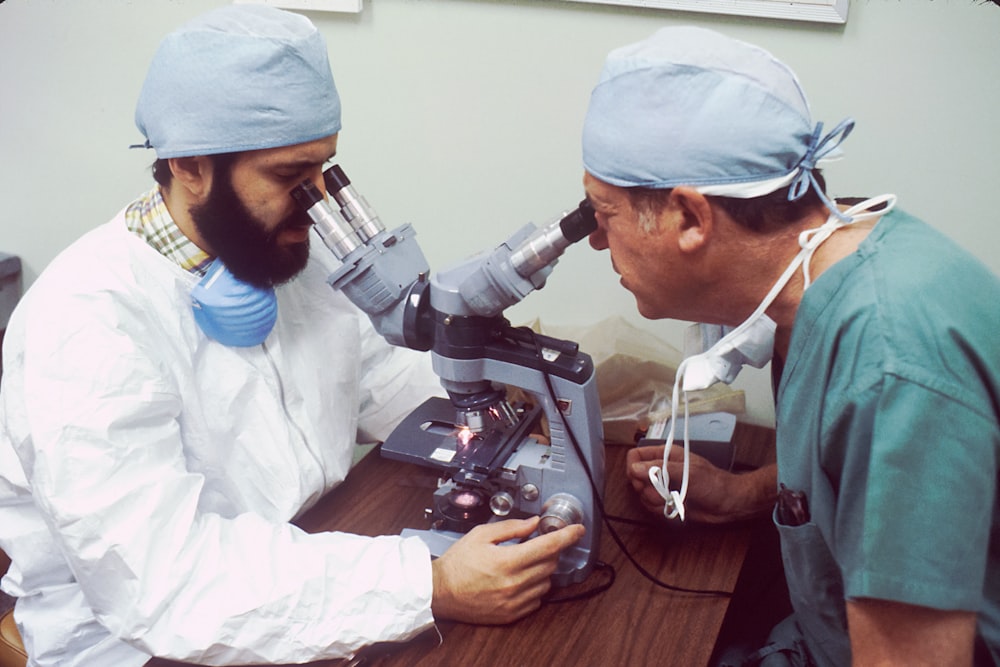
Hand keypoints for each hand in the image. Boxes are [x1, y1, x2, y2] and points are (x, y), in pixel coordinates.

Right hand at [430, 516, 584, 624]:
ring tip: (523, 563)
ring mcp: (514, 601)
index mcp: (507, 561)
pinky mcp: (511, 614)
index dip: (567, 536)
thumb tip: (534, 523)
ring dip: (542, 570)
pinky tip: (519, 579)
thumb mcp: (481, 535)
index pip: (548, 546)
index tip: (577, 530)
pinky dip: (534, 587)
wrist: (440, 591)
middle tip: (536, 544)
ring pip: (546, 582)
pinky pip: (537, 599)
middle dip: (548, 550)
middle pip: (550, 564)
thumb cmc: (457, 563)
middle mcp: (514, 583)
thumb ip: (511, 527)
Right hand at [626, 445, 776, 523]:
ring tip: (672, 501)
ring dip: (655, 502)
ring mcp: (664, 486)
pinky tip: (676, 508)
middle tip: (661, 494)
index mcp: (665, 455)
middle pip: (636, 479)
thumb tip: (635, 469)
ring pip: (643, 495)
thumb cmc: (714, 483)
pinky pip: (653, 507)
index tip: (642, 480)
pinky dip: (661, 510)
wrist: (730, 504)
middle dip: (646, 490)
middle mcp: (661, 470)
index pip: (635, 456)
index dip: (634, 469)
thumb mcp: (688, 472)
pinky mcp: (667, 501)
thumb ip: (660, 469)